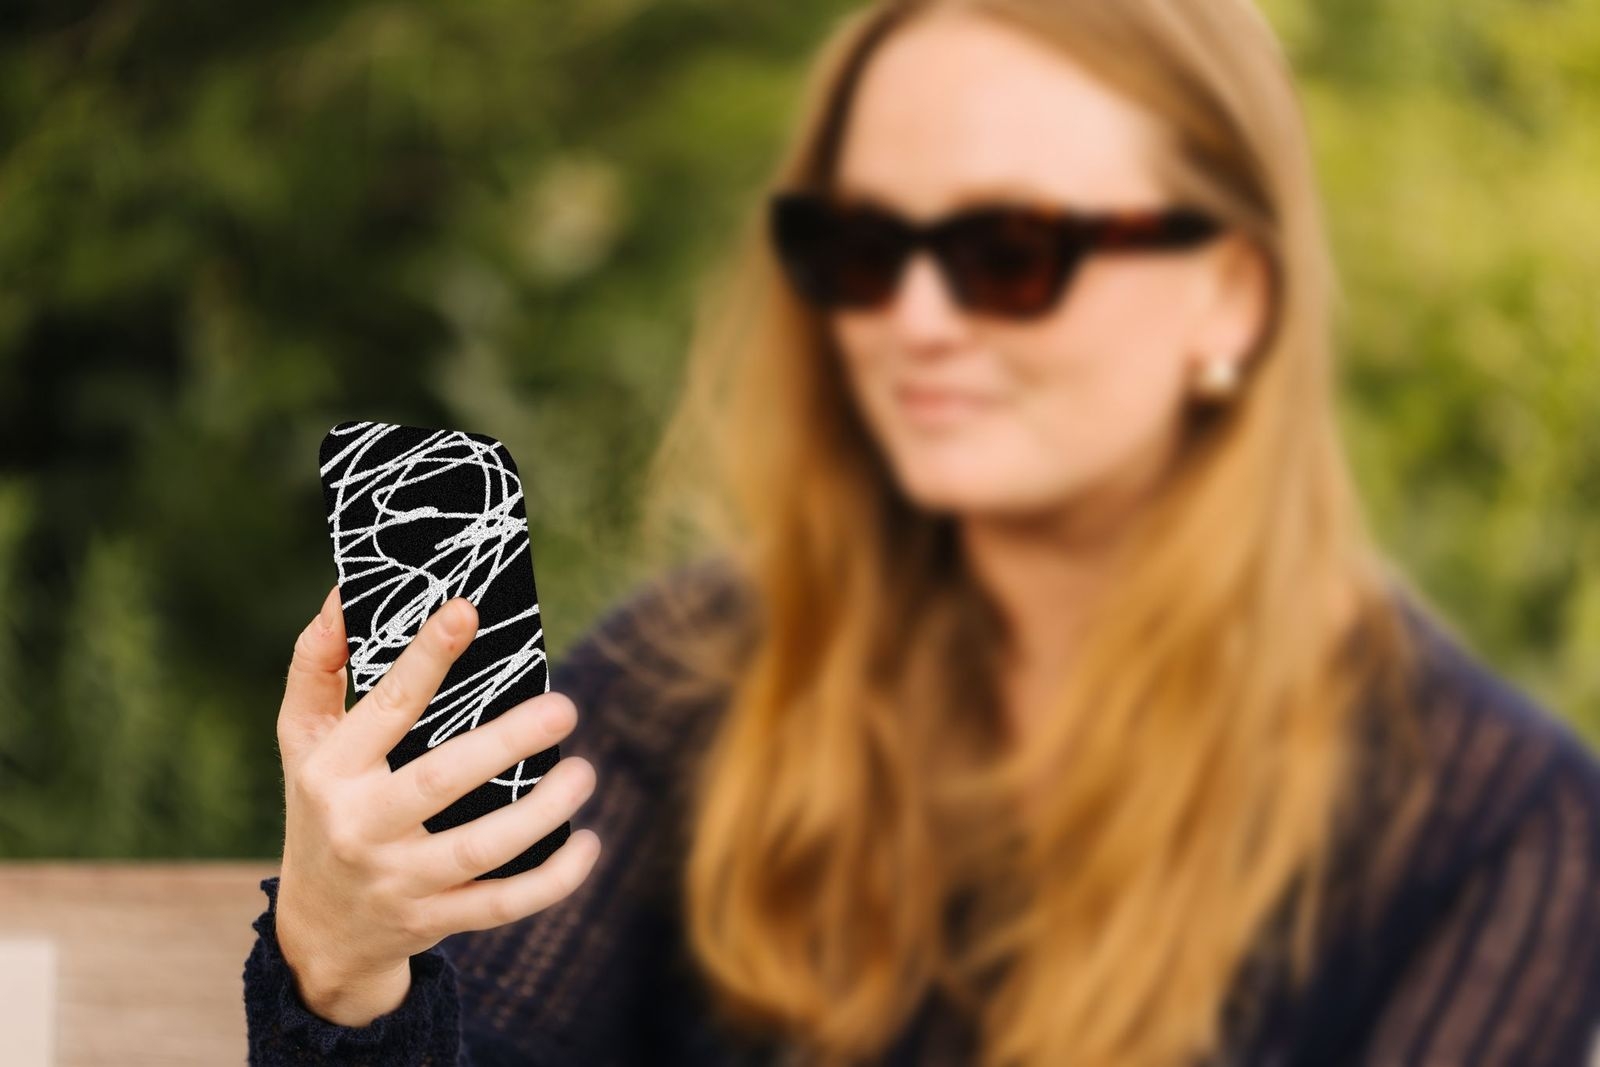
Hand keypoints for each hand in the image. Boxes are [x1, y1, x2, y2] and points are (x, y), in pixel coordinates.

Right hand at [271, 586, 601, 1023]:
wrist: (316, 931)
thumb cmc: (321, 808)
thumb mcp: (301, 744)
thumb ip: (315, 669)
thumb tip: (343, 596)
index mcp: (331, 772)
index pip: (385, 708)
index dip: (425, 658)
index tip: (467, 610)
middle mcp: (361, 827)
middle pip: (438, 781)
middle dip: (504, 743)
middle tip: (563, 706)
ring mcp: (398, 881)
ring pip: (478, 850)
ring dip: (540, 812)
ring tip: (585, 772)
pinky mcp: (433, 920)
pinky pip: (500, 906)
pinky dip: (551, 881)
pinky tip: (587, 843)